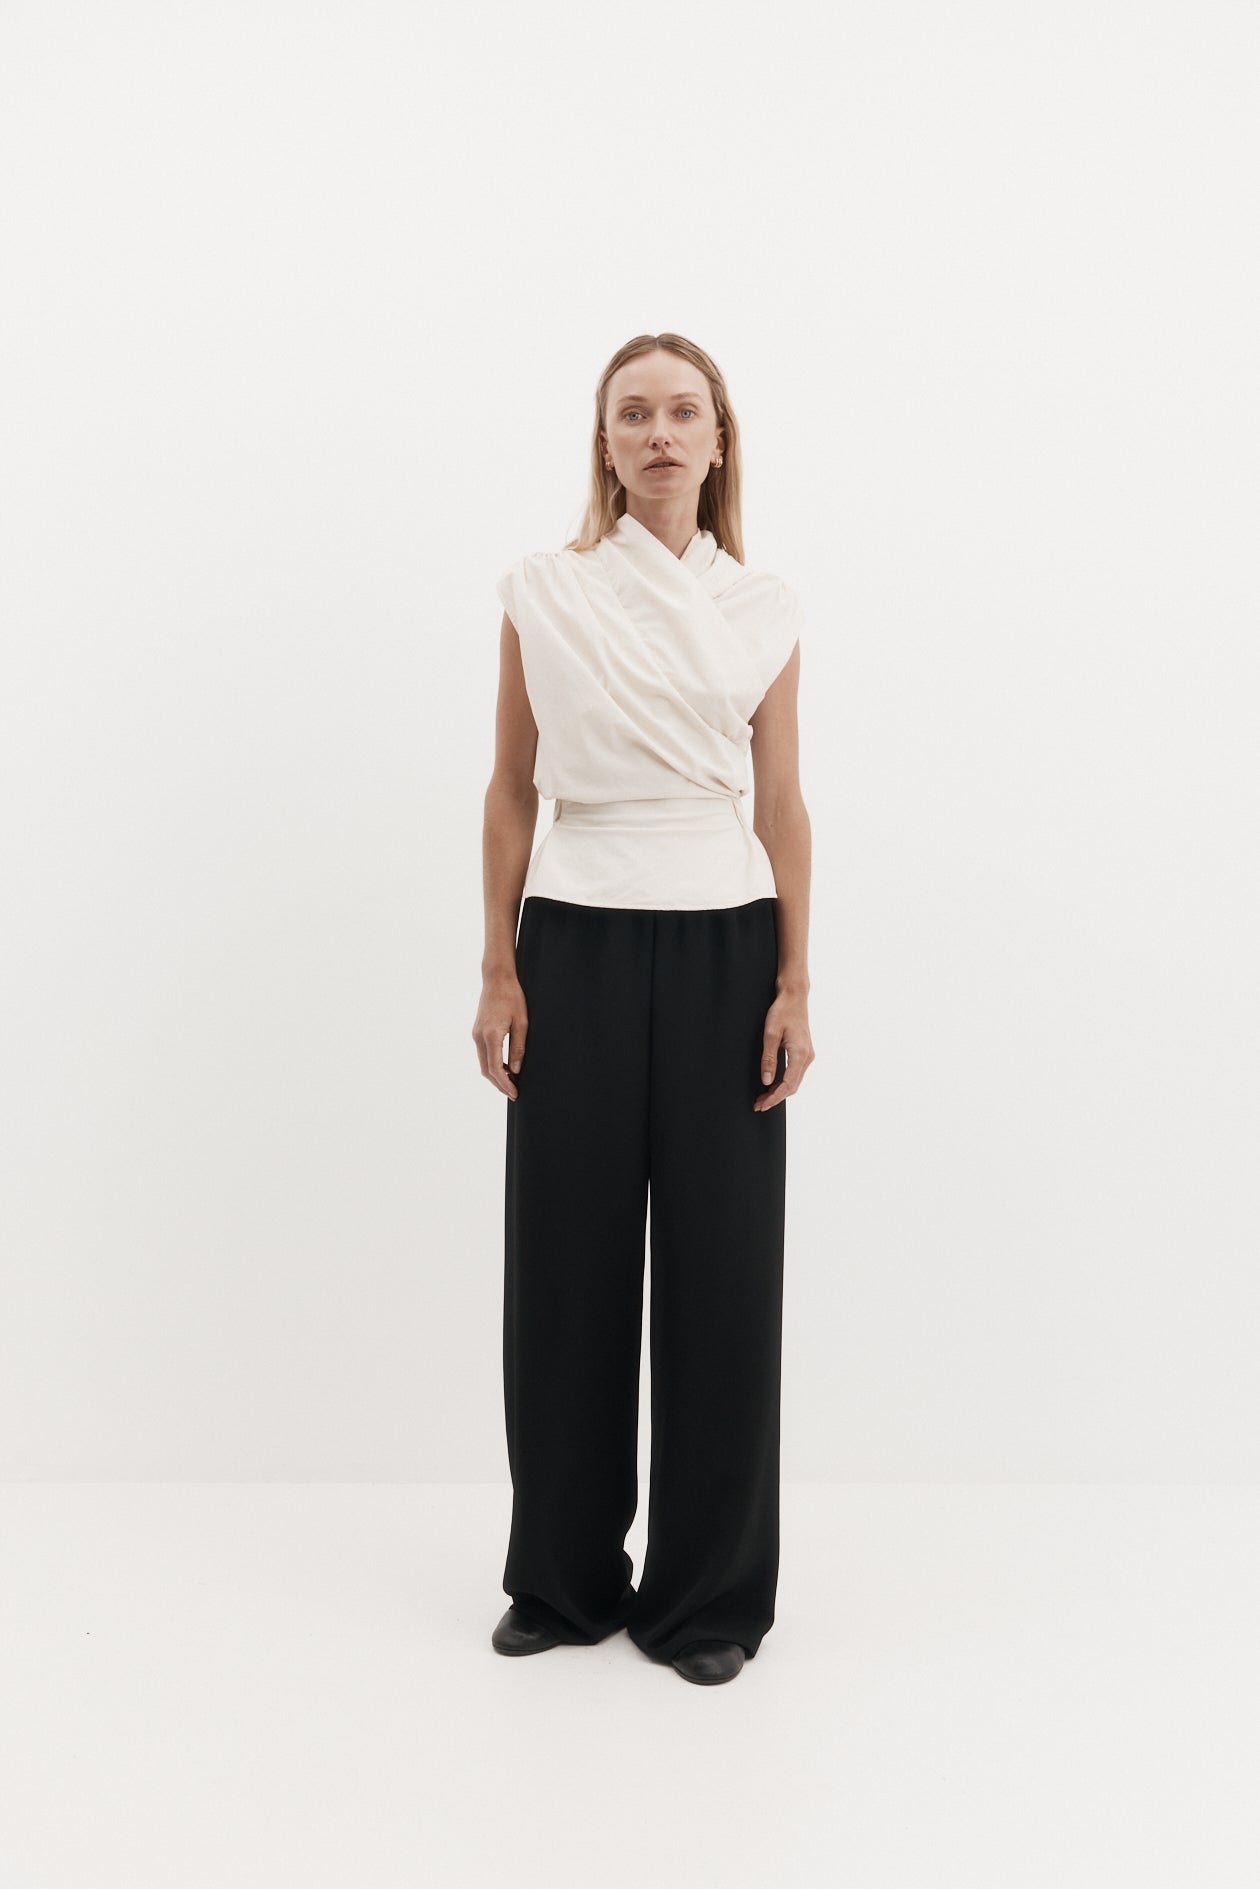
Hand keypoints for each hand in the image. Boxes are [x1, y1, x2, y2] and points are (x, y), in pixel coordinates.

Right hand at [473, 972, 527, 1100]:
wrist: (496, 979)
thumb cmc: (513, 997)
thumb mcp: (522, 1023)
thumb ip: (519, 1048)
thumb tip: (516, 1071)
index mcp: (491, 1035)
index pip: (496, 1068)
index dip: (505, 1084)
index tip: (515, 1093)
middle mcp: (479, 1036)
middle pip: (486, 1070)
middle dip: (499, 1084)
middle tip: (513, 1093)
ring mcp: (476, 1034)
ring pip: (483, 1063)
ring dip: (495, 1075)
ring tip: (511, 1082)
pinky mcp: (477, 1031)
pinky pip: (483, 1053)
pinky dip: (492, 1064)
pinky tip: (505, 1067)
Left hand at [753, 991, 813, 1110]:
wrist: (794, 996)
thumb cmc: (782, 1011)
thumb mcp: (771, 1034)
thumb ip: (768, 1058)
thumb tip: (766, 1081)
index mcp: (800, 1053)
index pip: (788, 1085)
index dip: (774, 1097)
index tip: (761, 1104)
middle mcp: (807, 1057)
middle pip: (793, 1087)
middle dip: (775, 1098)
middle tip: (759, 1104)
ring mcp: (807, 1055)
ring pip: (795, 1082)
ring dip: (780, 1092)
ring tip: (763, 1097)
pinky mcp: (804, 1052)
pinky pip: (796, 1074)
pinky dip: (785, 1083)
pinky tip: (773, 1085)